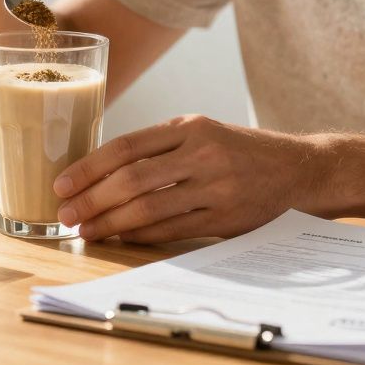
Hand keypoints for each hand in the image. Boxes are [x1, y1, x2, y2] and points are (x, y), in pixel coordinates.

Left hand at [53, 115, 331, 242]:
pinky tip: (119, 238)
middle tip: (65, 215)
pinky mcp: (225, 219)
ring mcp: (215, 189)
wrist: (302, 169)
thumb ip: (159, 146)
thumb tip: (100, 170)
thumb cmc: (242, 151)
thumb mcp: (203, 132)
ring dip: (110, 224)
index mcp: (190, 127)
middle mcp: (202, 154)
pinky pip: (171, 231)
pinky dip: (139, 236)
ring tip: (85, 231)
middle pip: (131, 180)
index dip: (88, 167)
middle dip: (91, 199)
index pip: (125, 146)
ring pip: (148, 209)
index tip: (62, 184)